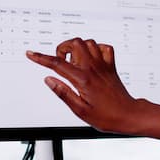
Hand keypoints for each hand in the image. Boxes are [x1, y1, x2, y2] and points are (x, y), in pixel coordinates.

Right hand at [26, 38, 159, 137]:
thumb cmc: (107, 116)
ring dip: (77, 47)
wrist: (128, 115)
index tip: (31, 54)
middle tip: (60, 61)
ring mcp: (103, 65)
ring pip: (88, 42)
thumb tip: (49, 80)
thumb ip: (63, 92)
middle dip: (62, 48)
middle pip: (74, 43)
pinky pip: (103, 47)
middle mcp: (93, 68)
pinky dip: (95, 49)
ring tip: (73, 61)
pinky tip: (90, 59)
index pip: (57, 64)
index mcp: (83, 79)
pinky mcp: (111, 66)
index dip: (41, 58)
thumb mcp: (80, 110)